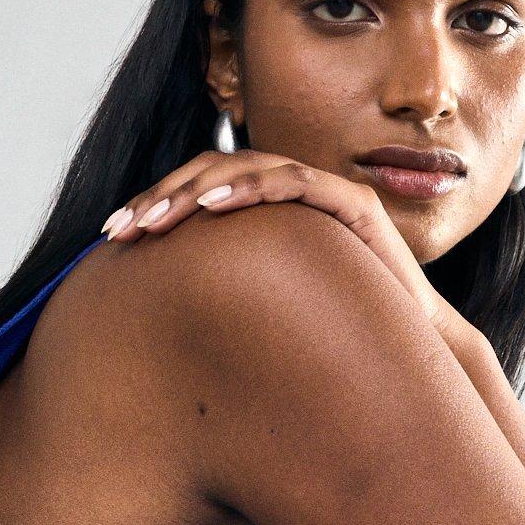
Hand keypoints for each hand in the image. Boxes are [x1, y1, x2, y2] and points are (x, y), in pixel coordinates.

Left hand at [100, 148, 464, 340]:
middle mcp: (293, 193)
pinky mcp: (355, 205)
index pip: (200, 190)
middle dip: (162, 197)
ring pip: (249, 168)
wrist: (412, 356)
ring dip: (196, 190)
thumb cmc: (336, 341)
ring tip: (158, 220)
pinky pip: (296, 181)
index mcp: (268, 214)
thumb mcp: (263, 316)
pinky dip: (252, 187)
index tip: (112, 236)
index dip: (153, 204)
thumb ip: (224, 299)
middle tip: (121, 229)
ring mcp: (326, 193)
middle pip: (214, 171)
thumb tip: (152, 318)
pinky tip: (214, 207)